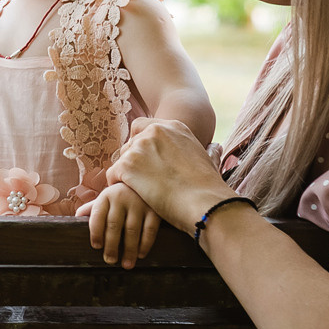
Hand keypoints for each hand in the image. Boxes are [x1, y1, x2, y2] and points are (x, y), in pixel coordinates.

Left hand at [87, 182, 163, 268]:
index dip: (95, 232)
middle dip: (111, 246)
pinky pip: (149, 229)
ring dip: (129, 250)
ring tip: (126, 265)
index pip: (97, 216)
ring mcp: (139, 203)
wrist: (146, 182)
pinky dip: (145, 244)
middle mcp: (121, 198)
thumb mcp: (106, 199)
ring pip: (132, 230)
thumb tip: (75, 219)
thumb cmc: (121, 196)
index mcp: (106, 197)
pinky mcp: (155, 209)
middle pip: (114, 225)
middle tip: (109, 261)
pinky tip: (141, 255)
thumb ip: (92, 209)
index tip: (96, 247)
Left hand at [105, 116, 234, 231]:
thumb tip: (216, 148)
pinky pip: (113, 174)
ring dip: (127, 175)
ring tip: (141, 190)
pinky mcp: (128, 165)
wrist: (204, 202)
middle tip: (144, 180)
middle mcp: (154, 132)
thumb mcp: (208, 158)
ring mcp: (140, 147)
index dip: (141, 145)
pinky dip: (118, 185)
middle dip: (134, 161)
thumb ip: (203, 149)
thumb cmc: (208, 186)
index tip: (147, 161)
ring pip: (121, 160)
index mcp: (173, 126)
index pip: (142, 127)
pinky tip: (131, 195)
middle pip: (130, 144)